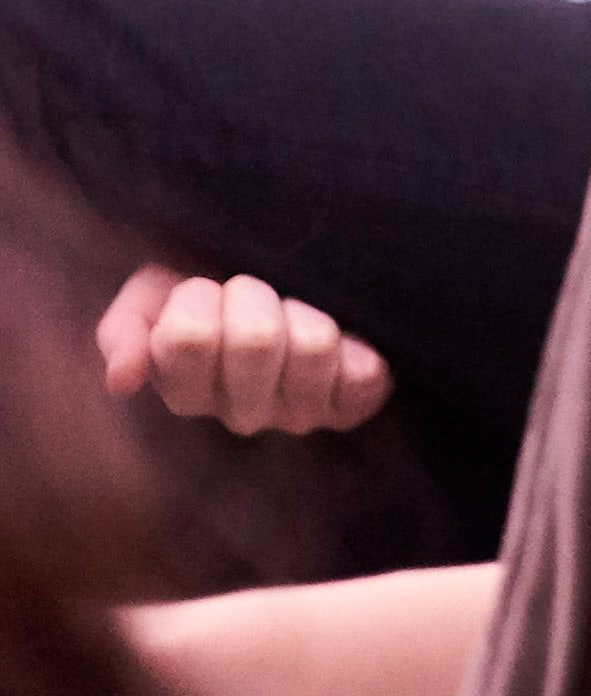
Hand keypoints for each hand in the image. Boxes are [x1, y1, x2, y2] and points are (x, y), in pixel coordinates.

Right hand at [98, 266, 390, 436]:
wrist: (294, 281)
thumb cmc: (218, 289)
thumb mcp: (157, 295)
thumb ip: (125, 330)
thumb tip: (123, 378)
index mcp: (184, 390)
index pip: (187, 337)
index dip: (200, 295)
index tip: (208, 286)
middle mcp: (240, 413)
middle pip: (255, 340)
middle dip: (260, 296)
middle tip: (260, 294)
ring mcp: (297, 414)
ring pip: (313, 346)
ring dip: (310, 311)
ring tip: (301, 309)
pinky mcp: (351, 406)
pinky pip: (362, 375)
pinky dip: (358, 344)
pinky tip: (344, 337)